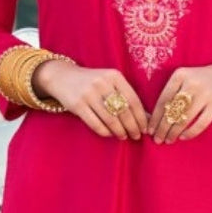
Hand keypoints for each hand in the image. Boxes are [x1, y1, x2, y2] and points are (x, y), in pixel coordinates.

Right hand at [33, 60, 147, 139]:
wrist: (63, 77)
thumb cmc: (93, 82)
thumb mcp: (110, 82)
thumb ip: (126, 96)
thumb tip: (148, 117)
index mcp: (114, 76)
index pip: (133, 100)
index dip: (141, 117)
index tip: (145, 128)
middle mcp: (102, 83)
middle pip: (123, 111)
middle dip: (132, 127)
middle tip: (136, 136)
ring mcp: (89, 94)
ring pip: (110, 119)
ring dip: (120, 131)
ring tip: (124, 136)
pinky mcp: (77, 105)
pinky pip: (95, 124)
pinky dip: (105, 132)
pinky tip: (110, 134)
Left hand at [149, 59, 211, 143]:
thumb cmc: (202, 79)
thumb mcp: (186, 78)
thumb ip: (173, 92)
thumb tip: (155, 118)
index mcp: (180, 74)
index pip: (163, 100)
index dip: (154, 117)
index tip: (148, 130)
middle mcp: (192, 83)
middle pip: (172, 111)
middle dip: (162, 128)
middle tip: (157, 139)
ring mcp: (205, 94)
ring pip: (184, 119)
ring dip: (174, 132)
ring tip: (168, 140)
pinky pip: (200, 124)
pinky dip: (190, 133)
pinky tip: (183, 137)